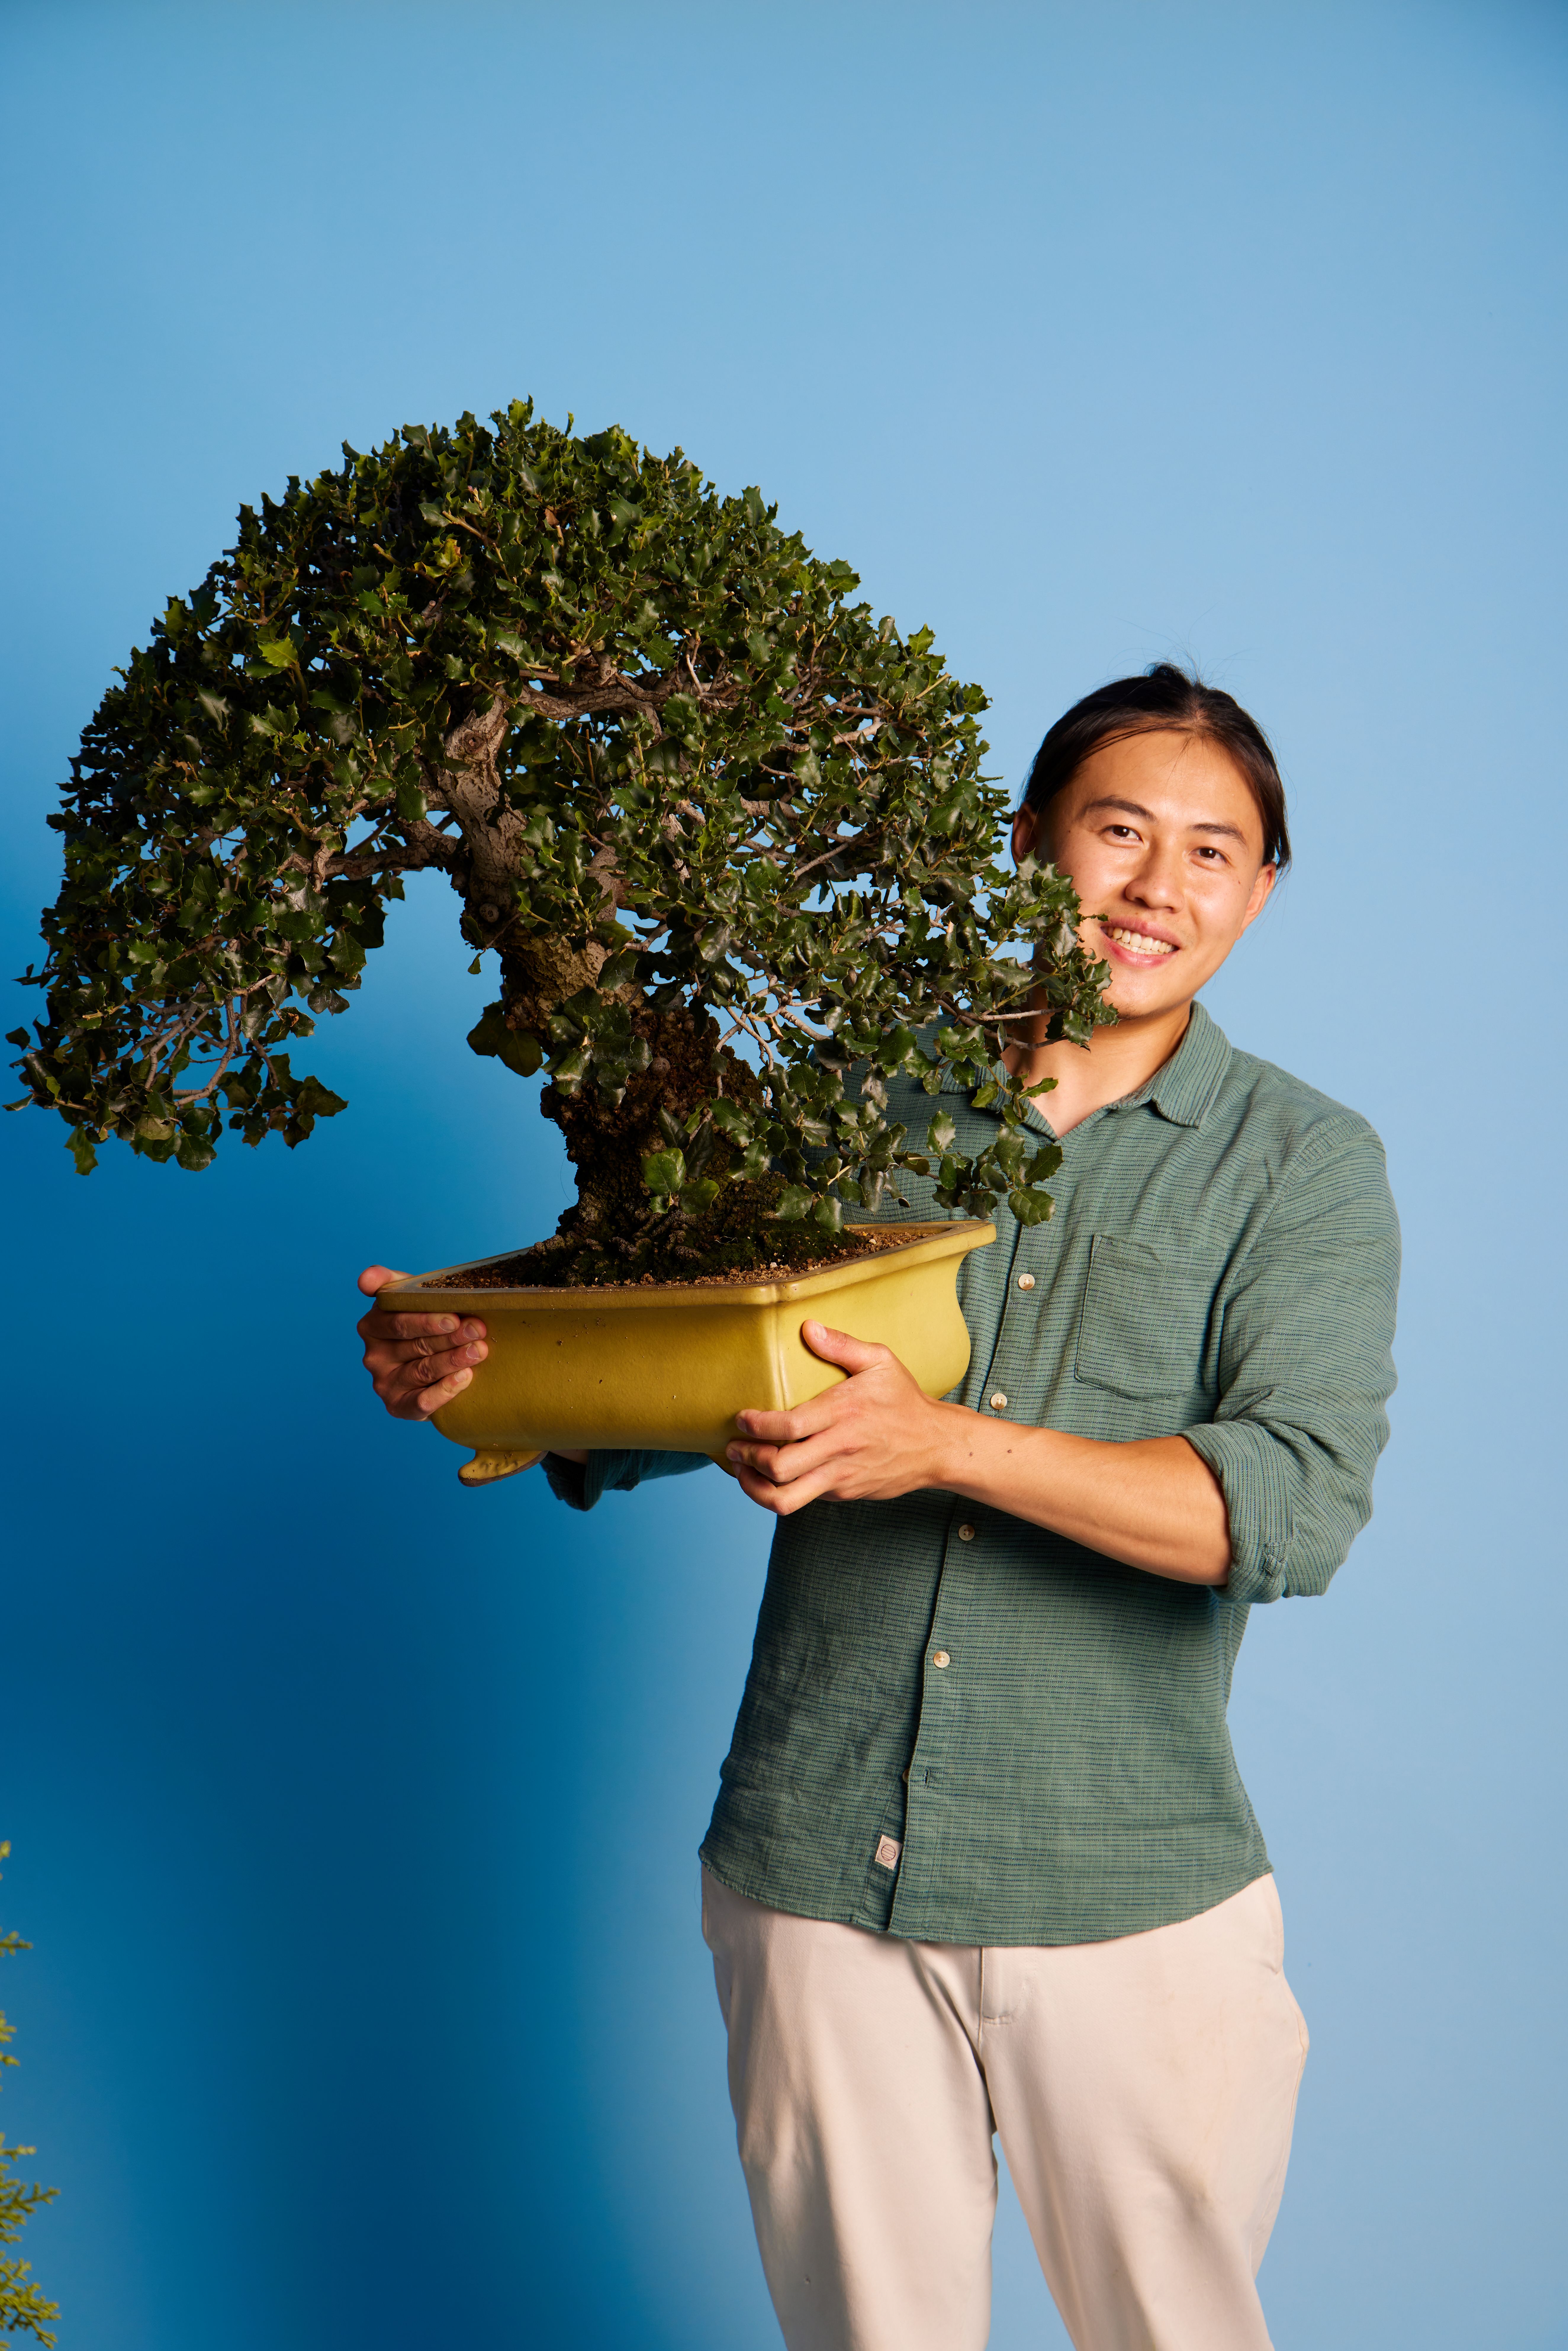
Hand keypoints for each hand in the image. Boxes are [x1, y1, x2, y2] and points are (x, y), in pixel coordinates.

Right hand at [356, 1265, 488, 1421]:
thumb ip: (388, 1281)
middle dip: (450, 1337)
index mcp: (372, 1325)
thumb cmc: (423, 1321)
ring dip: (453, 1360)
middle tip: (478, 1330)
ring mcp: (384, 1383)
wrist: (432, 1361)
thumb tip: (365, 1279)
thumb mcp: (408, 1296)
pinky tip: (465, 1377)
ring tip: (479, 1350)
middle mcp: (373, 1356)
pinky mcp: (398, 1406)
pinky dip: (445, 1390)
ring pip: (422, 1371)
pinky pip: (421, 1401)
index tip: (454, 1317)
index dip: (426, 1320)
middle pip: (415, 1345)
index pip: (398, 1322)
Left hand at [726, 1320, 951, 1515]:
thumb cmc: (903, 1401)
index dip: (756, 1426)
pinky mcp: (844, 1494)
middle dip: (748, 1459)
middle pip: (780, 1467)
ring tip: (743, 1473)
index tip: (741, 1419)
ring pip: (787, 1498)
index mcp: (844, 1412)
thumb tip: (808, 1327)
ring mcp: (841, 1476)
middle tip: (734, 1448)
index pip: (788, 1426)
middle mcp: (840, 1448)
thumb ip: (842, 1344)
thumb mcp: (881, 1362)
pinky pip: (804, 1499)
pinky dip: (780, 1491)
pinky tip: (771, 1476)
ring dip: (756, 1488)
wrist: (936, 1446)